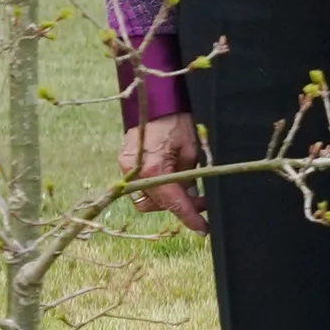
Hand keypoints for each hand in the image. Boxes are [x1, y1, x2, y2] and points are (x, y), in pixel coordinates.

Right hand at [120, 113, 205, 235]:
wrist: (157, 100)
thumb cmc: (177, 121)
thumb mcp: (191, 151)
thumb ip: (189, 178)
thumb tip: (193, 197)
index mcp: (152, 169)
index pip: (173, 203)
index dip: (189, 217)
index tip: (203, 230)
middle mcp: (134, 172)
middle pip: (158, 204)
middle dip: (180, 206)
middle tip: (202, 202)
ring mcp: (126, 167)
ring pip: (148, 198)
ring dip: (167, 198)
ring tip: (188, 190)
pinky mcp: (125, 162)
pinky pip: (142, 184)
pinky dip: (158, 187)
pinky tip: (173, 179)